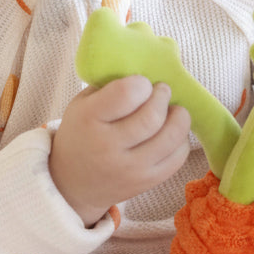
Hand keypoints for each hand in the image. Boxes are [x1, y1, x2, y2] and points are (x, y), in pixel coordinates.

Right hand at [49, 76, 191, 226]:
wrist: (72, 182)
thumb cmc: (81, 132)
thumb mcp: (83, 103)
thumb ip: (110, 86)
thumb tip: (148, 70)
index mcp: (88, 119)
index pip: (127, 94)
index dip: (141, 83)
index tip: (141, 83)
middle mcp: (108, 147)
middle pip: (152, 117)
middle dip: (163, 96)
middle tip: (161, 91)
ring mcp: (129, 168)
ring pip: (172, 138)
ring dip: (179, 117)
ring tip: (173, 110)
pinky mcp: (146, 182)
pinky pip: (177, 157)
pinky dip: (181, 139)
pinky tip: (170, 132)